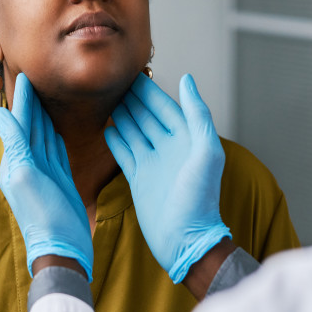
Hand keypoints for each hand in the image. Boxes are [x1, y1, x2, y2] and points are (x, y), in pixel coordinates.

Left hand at [0, 73, 92, 280]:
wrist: (63, 248)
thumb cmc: (45, 216)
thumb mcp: (26, 176)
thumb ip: (15, 144)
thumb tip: (0, 115)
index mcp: (15, 162)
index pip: (19, 123)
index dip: (23, 100)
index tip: (25, 76)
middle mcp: (27, 165)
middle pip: (30, 127)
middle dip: (30, 103)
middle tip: (33, 79)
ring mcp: (44, 173)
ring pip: (42, 137)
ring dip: (41, 117)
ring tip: (42, 98)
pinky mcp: (59, 181)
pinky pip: (55, 152)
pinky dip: (53, 137)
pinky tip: (54, 128)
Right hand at [104, 74, 230, 282]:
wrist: (185, 240)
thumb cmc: (200, 198)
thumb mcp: (206, 152)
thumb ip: (198, 115)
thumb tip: (188, 80)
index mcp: (186, 139)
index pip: (165, 107)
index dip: (150, 90)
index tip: (133, 72)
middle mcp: (168, 148)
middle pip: (147, 116)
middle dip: (132, 99)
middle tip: (113, 81)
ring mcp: (153, 163)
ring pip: (134, 131)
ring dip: (122, 115)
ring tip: (107, 99)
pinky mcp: (139, 179)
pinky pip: (125, 153)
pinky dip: (116, 140)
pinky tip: (106, 128)